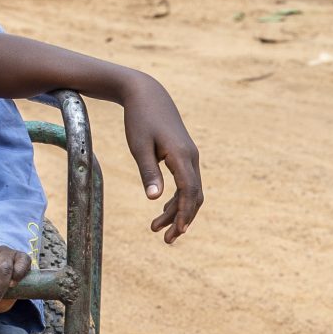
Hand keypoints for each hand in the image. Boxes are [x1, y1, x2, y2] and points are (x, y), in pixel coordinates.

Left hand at [121, 76, 203, 242]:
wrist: (147, 93)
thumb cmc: (139, 119)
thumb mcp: (139, 146)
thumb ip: (148, 172)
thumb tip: (153, 198)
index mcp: (181, 155)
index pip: (189, 191)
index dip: (185, 213)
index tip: (178, 232)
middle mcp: (191, 157)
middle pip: (193, 195)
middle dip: (182, 219)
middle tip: (167, 240)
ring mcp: (190, 155)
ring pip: (191, 190)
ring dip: (177, 211)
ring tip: (157, 229)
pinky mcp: (183, 155)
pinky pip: (186, 181)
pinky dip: (177, 198)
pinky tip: (161, 208)